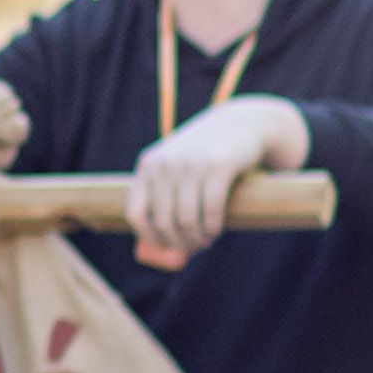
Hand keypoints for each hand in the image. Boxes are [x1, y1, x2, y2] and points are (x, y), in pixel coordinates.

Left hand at [123, 91, 302, 270]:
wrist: (238, 124)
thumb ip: (160, 193)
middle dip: (178, 242)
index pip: (134, 213)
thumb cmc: (203, 155)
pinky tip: (215, 231)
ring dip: (197, 238)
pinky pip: (211, 209)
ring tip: (205, 241)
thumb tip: (156, 245)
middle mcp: (164, 165)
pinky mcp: (218, 166)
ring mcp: (190, 164)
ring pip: (187, 219)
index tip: (165, 246)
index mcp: (147, 166)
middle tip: (192, 248)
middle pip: (163, 221)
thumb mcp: (173, 166)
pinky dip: (212, 227)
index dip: (148, 236)